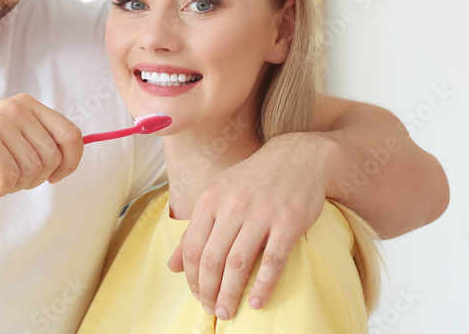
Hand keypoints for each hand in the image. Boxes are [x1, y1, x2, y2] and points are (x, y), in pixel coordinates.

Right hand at [0, 93, 83, 197]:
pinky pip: (11, 178)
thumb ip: (36, 140)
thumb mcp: (7, 138)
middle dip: (35, 179)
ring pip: (33, 171)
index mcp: (25, 105)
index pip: (70, 134)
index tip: (56, 177)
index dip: (71, 161)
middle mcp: (14, 108)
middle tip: (8, 179)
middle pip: (53, 157)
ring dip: (14, 185)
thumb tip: (74, 154)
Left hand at [168, 132, 332, 319]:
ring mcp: (261, 213)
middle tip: (212, 310)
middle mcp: (233, 205)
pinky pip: (273, 260)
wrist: (296, 157)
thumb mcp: (217, 196)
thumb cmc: (252, 181)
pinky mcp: (288, 221)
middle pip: (213, 260)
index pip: (193, 248)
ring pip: (238, 263)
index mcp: (211, 198)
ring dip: (230, 294)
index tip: (198, 295)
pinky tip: (256, 302)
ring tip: (228, 312)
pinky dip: (263, 285)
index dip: (192, 278)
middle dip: (209, 291)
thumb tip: (172, 266)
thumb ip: (194, 230)